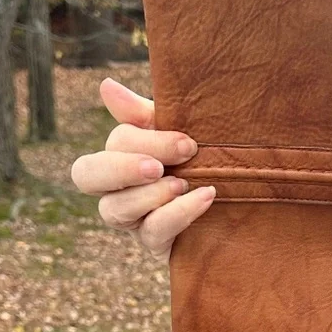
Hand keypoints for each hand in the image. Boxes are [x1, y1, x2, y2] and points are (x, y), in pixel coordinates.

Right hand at [71, 78, 215, 261]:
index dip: (142, 142)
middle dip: (121, 169)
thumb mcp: (180, 130)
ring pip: (113, 210)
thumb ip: (143, 113)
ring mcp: (134, 220)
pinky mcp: (156, 245)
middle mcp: (118, 187)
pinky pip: (153, 233)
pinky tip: (205, 198)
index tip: (187, 143)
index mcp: (123, 153)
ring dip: (149, 195)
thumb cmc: (206, 156)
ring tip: (184, 185)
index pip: (112, 144)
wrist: (245, 195)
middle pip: (86, 176)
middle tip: (157, 168)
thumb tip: (106, 86)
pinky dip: (177, 214)